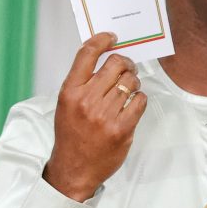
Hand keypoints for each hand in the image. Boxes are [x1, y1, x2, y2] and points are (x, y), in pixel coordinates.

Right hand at [43, 32, 147, 201]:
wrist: (74, 168)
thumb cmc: (71, 134)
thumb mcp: (66, 104)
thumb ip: (83, 82)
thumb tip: (106, 57)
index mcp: (70, 91)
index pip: (87, 54)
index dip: (102, 40)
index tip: (112, 38)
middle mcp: (86, 100)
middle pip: (116, 64)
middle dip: (126, 63)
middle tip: (128, 69)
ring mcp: (105, 115)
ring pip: (131, 82)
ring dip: (133, 83)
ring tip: (128, 91)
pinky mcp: (122, 129)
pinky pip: (139, 101)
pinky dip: (139, 99)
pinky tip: (132, 105)